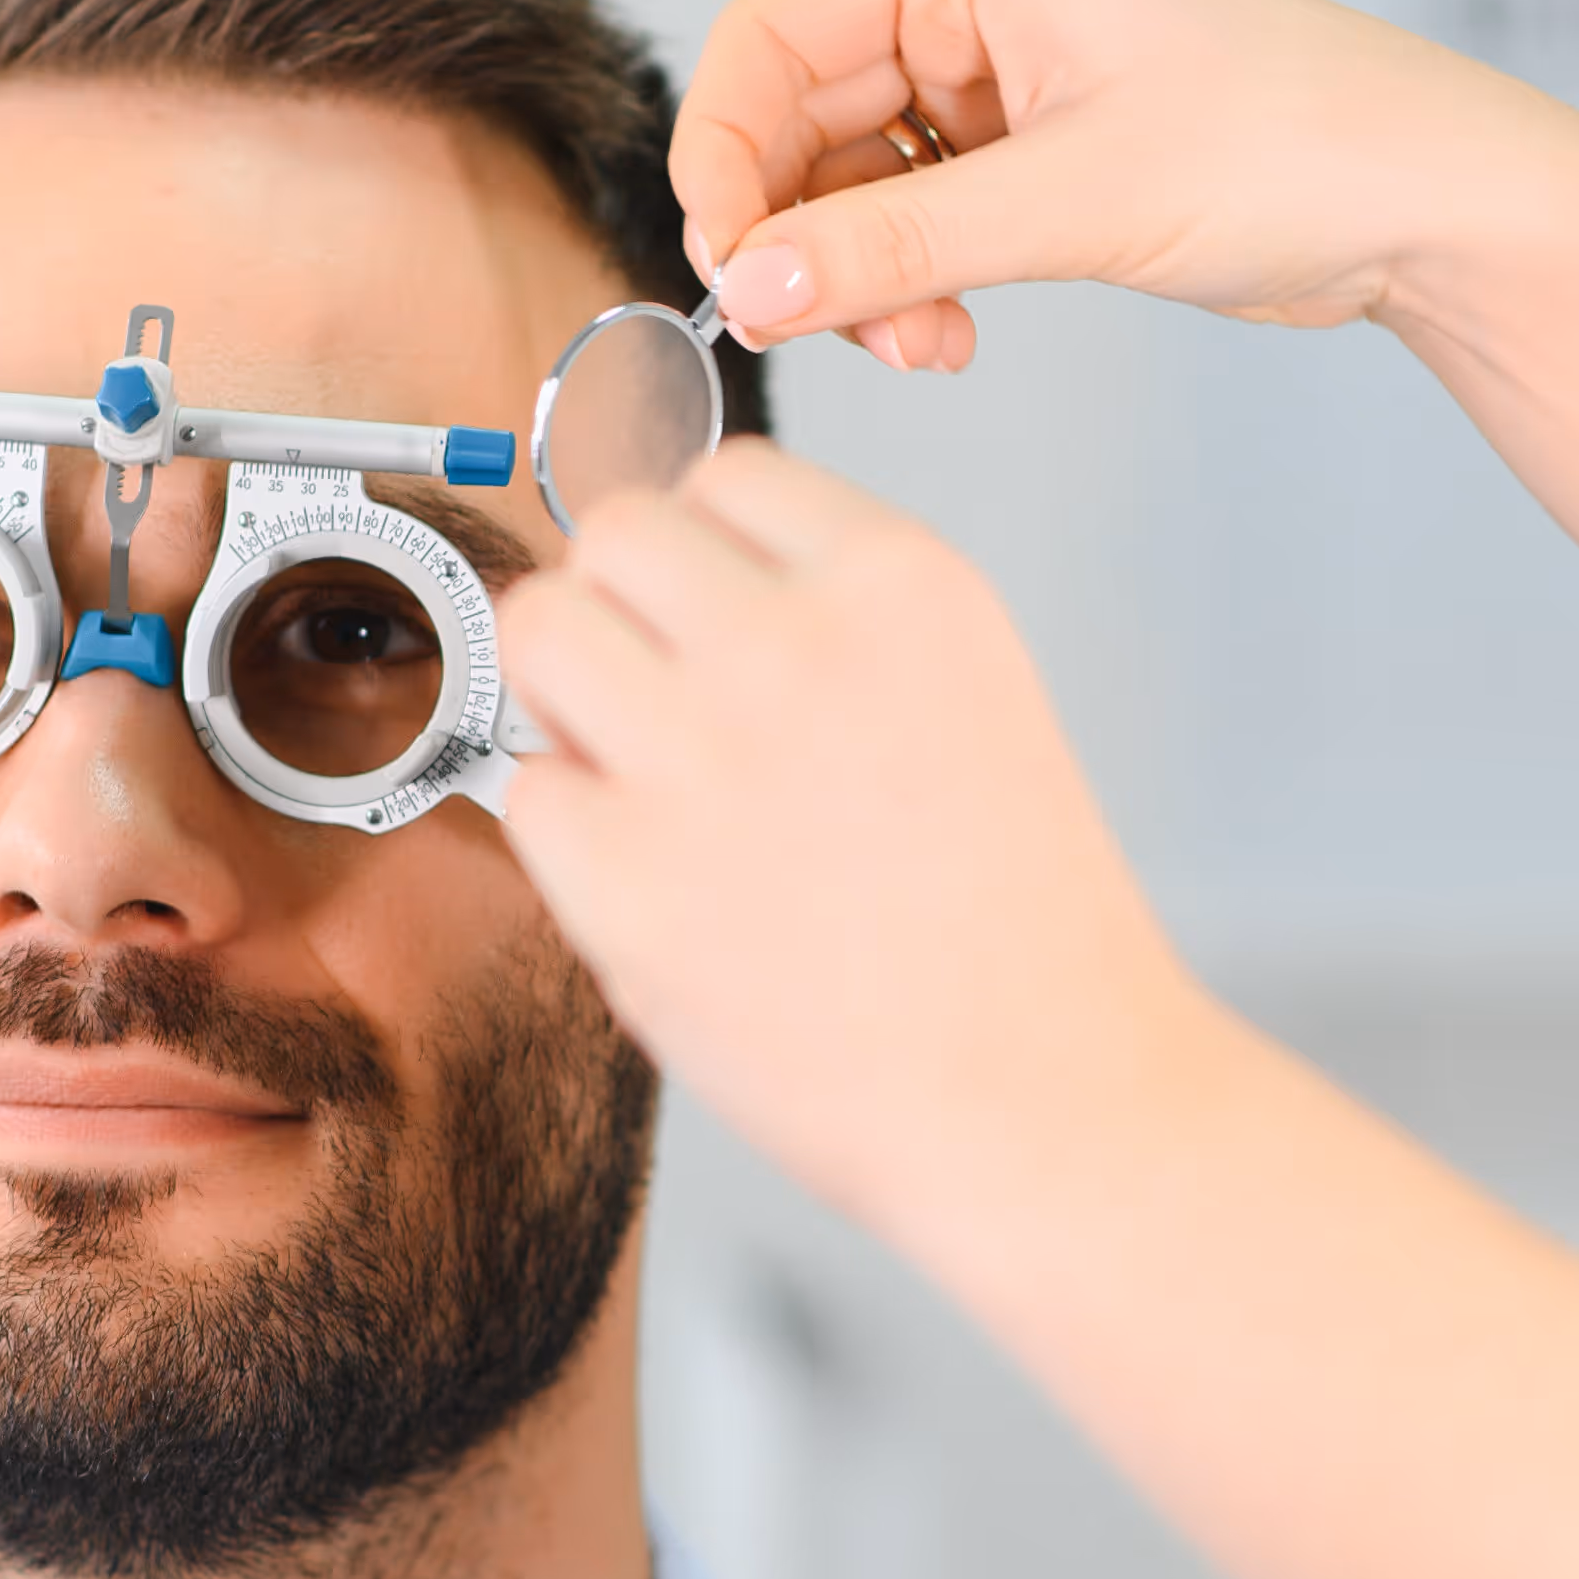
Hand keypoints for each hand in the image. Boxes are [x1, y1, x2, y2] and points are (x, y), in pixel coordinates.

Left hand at [495, 441, 1210, 1222]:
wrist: (1050, 1100)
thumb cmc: (1021, 934)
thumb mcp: (974, 701)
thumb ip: (836, 627)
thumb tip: (675, 597)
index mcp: (904, 585)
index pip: (728, 478)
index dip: (706, 560)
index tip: (713, 628)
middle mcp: (798, 643)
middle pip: (615, 534)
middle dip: (623, 610)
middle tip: (661, 709)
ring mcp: (703, 755)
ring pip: (539, 630)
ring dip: (569, 698)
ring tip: (644, 786)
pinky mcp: (627, 878)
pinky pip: (528, 791)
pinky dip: (571, 838)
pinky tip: (663, 890)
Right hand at [675, 0, 1546, 375]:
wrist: (1427, 204)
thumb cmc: (1294, 146)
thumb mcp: (1075, 203)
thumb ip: (900, 249)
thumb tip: (756, 286)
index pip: (772, 36)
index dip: (723, 152)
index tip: (726, 264)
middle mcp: (976, 6)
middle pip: (799, 120)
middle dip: (800, 236)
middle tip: (817, 329)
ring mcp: (1003, 85)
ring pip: (853, 187)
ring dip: (858, 279)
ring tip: (919, 347)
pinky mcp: (1036, 161)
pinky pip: (917, 224)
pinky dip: (911, 288)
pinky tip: (949, 337)